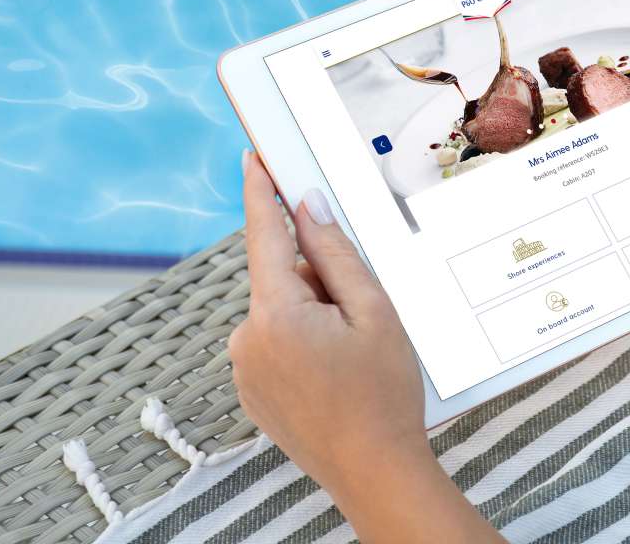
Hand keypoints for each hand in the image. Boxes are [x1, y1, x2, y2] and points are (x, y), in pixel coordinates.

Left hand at [232, 150, 501, 542]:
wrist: (374, 473)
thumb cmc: (384, 396)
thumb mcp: (374, 313)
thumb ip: (336, 255)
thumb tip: (308, 208)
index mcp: (276, 313)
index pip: (262, 234)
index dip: (259, 191)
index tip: (252, 157)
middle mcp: (247, 339)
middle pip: (281, 278)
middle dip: (319, 281)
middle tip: (361, 318)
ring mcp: (246, 368)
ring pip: (281, 311)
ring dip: (314, 315)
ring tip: (352, 356)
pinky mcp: (252, 390)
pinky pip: (276, 343)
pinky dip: (304, 343)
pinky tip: (335, 374)